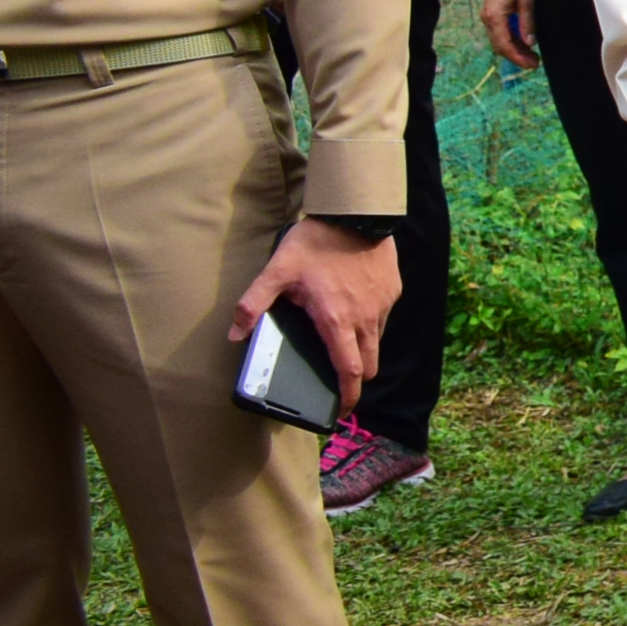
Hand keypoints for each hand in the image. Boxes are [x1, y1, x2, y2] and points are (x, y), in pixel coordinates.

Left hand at [231, 219, 401, 414]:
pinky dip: (371, 325)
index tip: (340, 411)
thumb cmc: (316, 244)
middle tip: (340, 384)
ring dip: (363, 351)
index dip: (346, 397)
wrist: (357, 214)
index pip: (348, 372)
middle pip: (369, 366)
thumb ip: (253, 304)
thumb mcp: (276, 271)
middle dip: (356, 380)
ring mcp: (382, 306)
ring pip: (377, 342)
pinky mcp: (392, 291)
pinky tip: (355, 309)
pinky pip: (383, 318)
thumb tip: (234, 334)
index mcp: (336, 322)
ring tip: (344, 344)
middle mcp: (364, 319)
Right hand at [480, 0, 535, 67]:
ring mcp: (488, 16)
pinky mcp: (492, 13)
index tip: (532, 65)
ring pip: (500, 40)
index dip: (518, 58)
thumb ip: (527, 23)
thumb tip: (530, 43)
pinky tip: (524, 43)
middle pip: (500, 46)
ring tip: (532, 56)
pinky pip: (500, 32)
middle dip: (517, 57)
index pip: (504, 45)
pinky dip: (512, 40)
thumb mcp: (526, 1)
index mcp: (494, 17)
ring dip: (514, 50)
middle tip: (535, 63)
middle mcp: (487, 19)